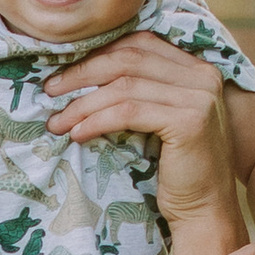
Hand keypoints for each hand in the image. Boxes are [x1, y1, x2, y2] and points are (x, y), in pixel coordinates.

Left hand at [42, 33, 234, 220]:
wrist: (204, 210)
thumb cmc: (174, 169)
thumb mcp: (158, 119)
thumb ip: (140, 90)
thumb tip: (80, 72)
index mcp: (196, 68)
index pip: (139, 44)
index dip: (98, 54)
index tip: (65, 74)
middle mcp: (203, 76)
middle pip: (128, 59)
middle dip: (82, 72)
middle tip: (50, 90)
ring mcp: (199, 97)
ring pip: (124, 86)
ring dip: (83, 103)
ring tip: (57, 121)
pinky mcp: (189, 121)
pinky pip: (128, 112)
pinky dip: (97, 120)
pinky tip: (77, 134)